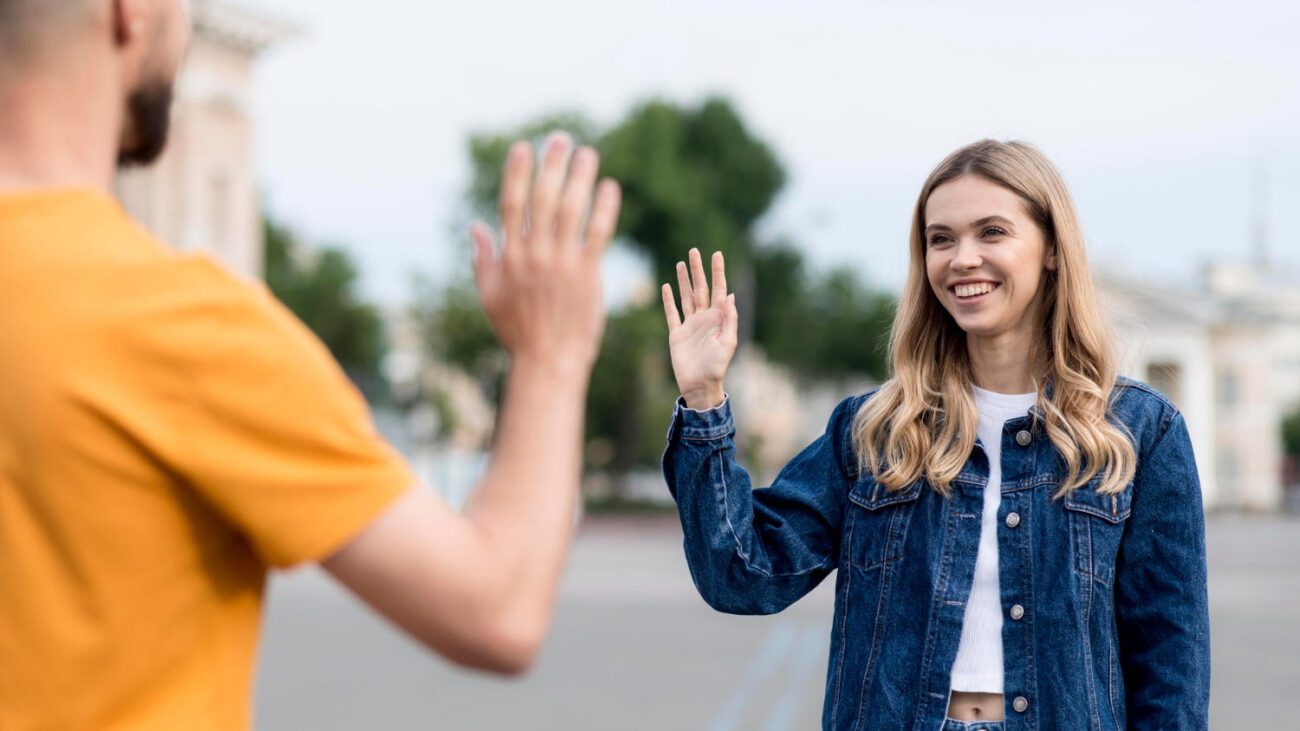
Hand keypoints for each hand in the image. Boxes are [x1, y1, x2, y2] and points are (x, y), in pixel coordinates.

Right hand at [471, 133, 621, 379]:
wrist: (549, 361)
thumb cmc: (518, 331)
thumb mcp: (490, 296)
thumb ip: (482, 259)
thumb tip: (475, 227)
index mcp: (510, 256)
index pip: (511, 203)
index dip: (517, 172)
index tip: (523, 148)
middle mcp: (534, 254)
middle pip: (543, 198)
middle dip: (552, 165)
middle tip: (561, 140)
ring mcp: (562, 263)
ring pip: (571, 209)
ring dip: (580, 178)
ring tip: (588, 154)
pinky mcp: (587, 273)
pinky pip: (597, 232)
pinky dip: (604, 208)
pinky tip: (610, 187)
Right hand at [661, 248, 737, 409]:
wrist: (700, 385)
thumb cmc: (717, 367)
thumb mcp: (728, 343)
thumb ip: (729, 319)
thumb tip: (730, 296)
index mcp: (718, 318)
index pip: (718, 289)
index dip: (717, 272)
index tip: (716, 254)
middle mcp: (704, 318)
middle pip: (700, 288)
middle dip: (698, 270)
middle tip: (694, 251)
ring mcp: (690, 325)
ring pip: (686, 297)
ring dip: (683, 281)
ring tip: (681, 264)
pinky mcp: (676, 334)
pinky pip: (672, 313)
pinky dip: (668, 300)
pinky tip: (667, 287)